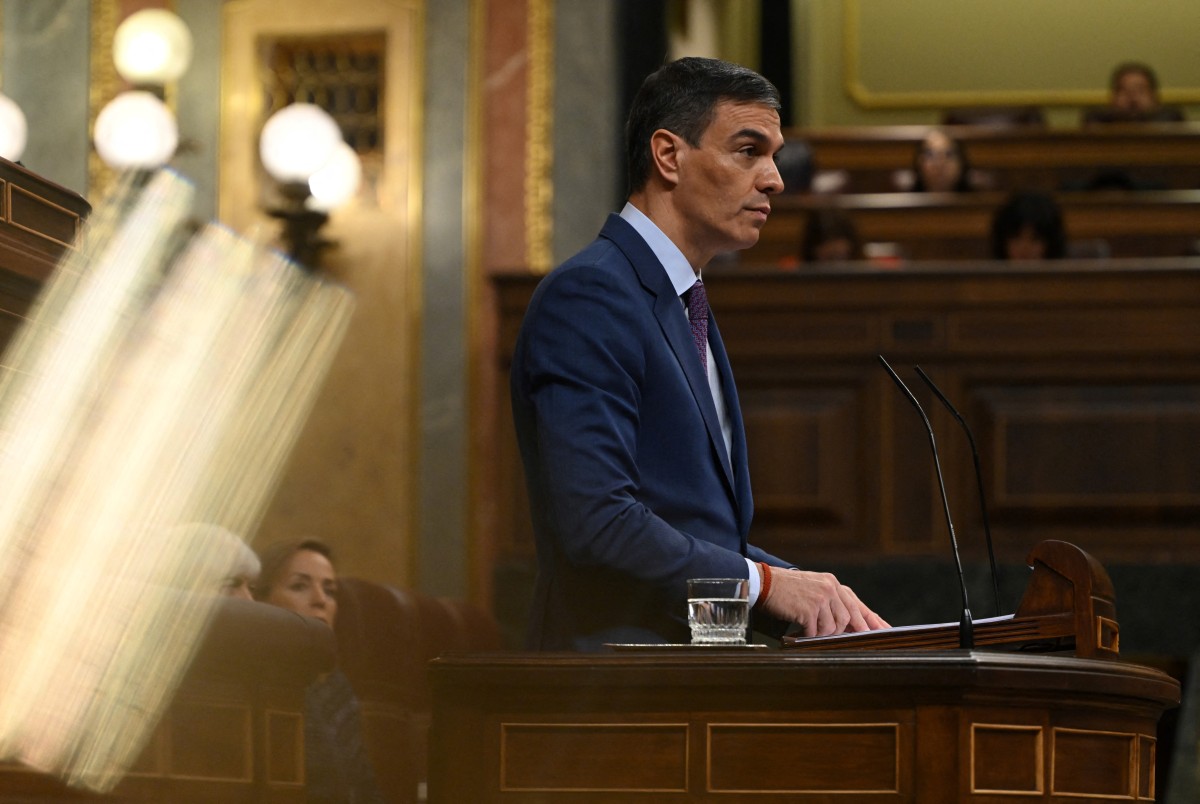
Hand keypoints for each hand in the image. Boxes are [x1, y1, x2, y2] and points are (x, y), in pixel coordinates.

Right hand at [758, 566, 889, 636]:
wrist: (764, 582)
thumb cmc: (787, 589)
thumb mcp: (813, 588)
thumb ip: (831, 602)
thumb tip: (847, 624)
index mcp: (833, 583)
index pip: (857, 604)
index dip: (871, 619)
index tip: (884, 630)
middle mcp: (830, 588)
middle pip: (848, 619)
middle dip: (845, 633)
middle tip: (846, 642)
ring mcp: (820, 598)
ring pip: (833, 628)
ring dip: (821, 633)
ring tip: (807, 628)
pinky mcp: (809, 609)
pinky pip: (815, 631)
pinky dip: (807, 634)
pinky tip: (798, 628)